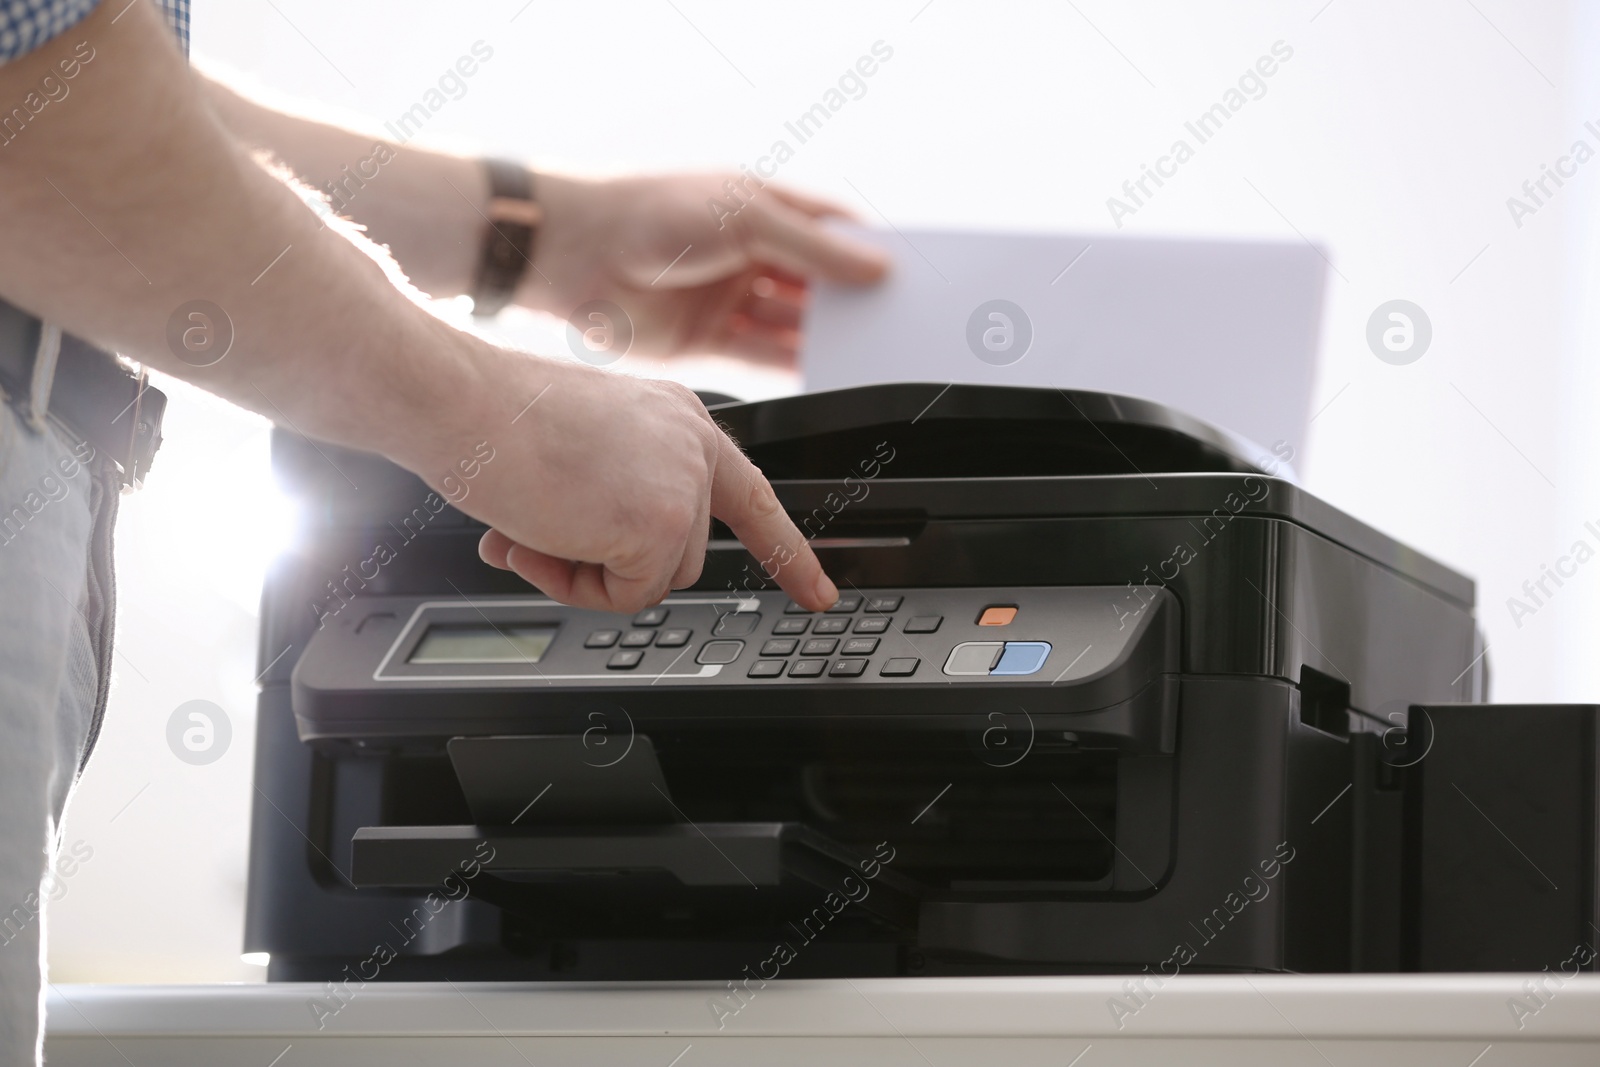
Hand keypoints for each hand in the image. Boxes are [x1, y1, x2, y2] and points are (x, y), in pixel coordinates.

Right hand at [398, 339, 837, 612]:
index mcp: (677, 420)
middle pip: (680, 555)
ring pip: (653, 581)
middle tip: (541, 537)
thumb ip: (608, 496)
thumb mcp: (580, 449)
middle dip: (610, 565)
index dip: (787, 551)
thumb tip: (583, 555)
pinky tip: (538, 538)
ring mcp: (682, 485)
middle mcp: (692, 446)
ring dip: (586, 575)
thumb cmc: (494, 416)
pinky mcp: (660, 523)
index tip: (821, 592)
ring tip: (534, 530)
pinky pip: (625, 596)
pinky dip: (574, 585)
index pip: (749, 497)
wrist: (459, 400)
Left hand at [523, 173, 888, 365]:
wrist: (572, 253)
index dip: (867, 254)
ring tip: (868, 352)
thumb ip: (814, 248)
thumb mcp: (747, 216)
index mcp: (760, 208)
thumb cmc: (651, 211)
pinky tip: (825, 372)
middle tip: (893, 323)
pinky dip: (792, 366)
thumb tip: (874, 268)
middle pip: (814, 284)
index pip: (830, 232)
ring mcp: (726, 299)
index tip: (905, 277)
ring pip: (790, 325)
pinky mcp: (705, 342)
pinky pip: (760, 358)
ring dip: (825, 339)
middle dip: (851, 303)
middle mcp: (746, 254)